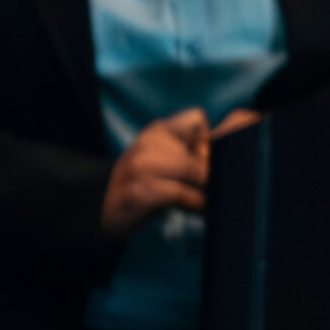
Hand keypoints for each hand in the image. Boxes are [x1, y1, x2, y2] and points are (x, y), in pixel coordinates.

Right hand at [96, 109, 248, 239]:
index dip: (207, 142)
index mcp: (156, 131)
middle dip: (213, 173)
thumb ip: (190, 152)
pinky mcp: (139, 191)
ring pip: (194, 171)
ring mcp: (141, 166)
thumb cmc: (142, 186)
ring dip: (207, 191)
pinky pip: (180, 193)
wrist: (98, 209)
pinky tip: (196, 210)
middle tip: (213, 188)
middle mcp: (147, 143)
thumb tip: (231, 156)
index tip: (202, 163)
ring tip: (207, 201)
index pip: (197, 119)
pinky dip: (194, 204)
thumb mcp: (163, 159)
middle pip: (202, 152)